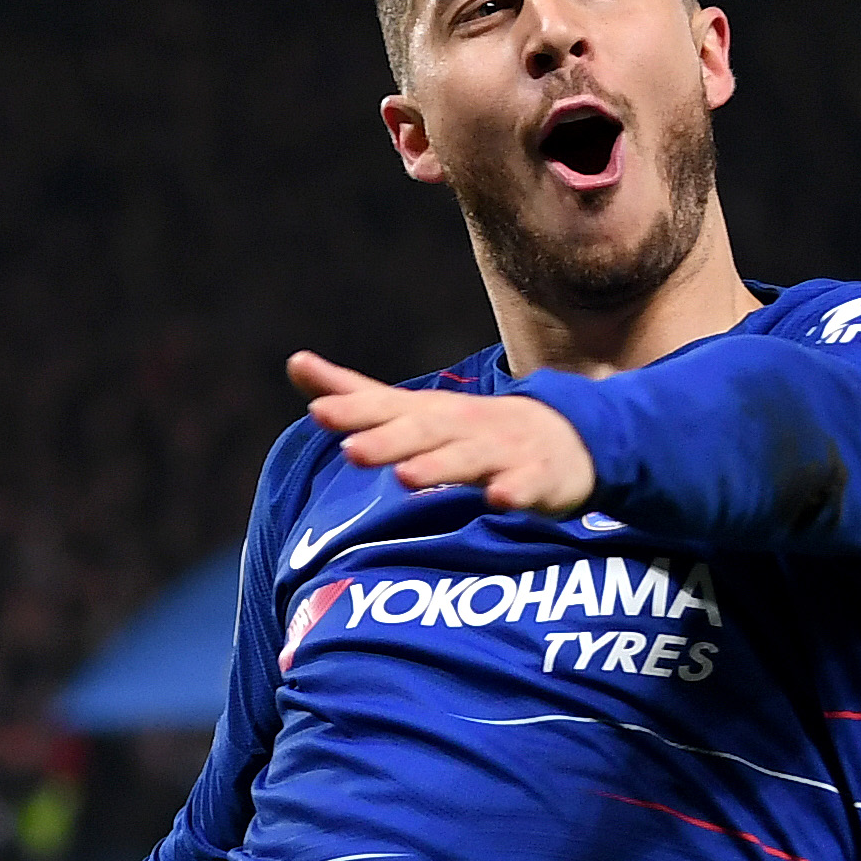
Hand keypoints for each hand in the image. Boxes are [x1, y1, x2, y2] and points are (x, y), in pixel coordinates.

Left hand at [289, 352, 598, 516]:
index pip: (385, 409)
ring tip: (408, 478)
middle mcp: (461, 427)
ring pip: (468, 459)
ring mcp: (501, 450)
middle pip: (423, 433)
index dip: (352, 410)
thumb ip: (355, 395)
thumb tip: (294, 361)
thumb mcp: (413, 410)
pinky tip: (499, 500)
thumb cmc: (472, 428)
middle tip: (351, 452)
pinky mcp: (537, 477)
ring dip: (440, 466)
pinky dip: (514, 490)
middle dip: (389, 440)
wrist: (566, 438)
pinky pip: (526, 485)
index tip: (318, 411)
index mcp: (428, 413)